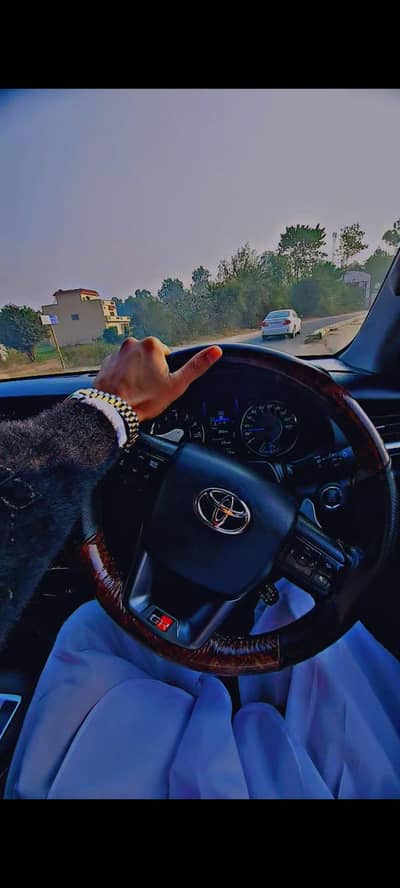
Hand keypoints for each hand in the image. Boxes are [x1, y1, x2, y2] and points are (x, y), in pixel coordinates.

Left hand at [94, 337, 221, 421]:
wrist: (113, 410)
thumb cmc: (144, 399)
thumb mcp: (177, 385)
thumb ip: (196, 366)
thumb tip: (216, 351)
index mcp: (152, 345)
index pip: (166, 356)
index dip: (166, 372)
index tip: (160, 384)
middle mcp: (133, 343)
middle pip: (149, 357)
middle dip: (150, 371)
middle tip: (148, 390)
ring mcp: (117, 353)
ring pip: (134, 362)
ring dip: (136, 374)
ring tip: (136, 391)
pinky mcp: (106, 363)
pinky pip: (119, 368)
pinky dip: (122, 377)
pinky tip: (125, 390)